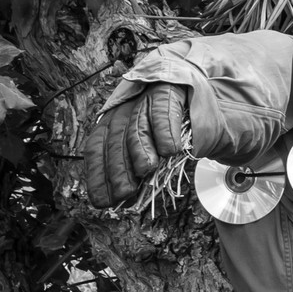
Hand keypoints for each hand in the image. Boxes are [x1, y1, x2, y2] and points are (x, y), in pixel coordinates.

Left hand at [84, 83, 189, 207]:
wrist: (195, 92)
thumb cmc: (174, 129)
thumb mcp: (152, 150)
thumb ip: (138, 169)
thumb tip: (125, 199)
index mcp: (111, 124)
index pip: (96, 149)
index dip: (98, 176)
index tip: (102, 201)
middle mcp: (122, 111)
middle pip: (115, 141)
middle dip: (118, 170)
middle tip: (124, 193)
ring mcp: (144, 100)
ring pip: (136, 126)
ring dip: (140, 150)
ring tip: (147, 170)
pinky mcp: (167, 90)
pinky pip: (163, 110)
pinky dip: (165, 130)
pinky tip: (170, 149)